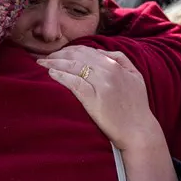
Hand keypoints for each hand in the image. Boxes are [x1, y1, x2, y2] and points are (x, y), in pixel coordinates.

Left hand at [37, 45, 160, 150]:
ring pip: (73, 67)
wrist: (139, 130)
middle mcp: (108, 71)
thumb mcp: (135, 76)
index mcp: (115, 64)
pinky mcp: (94, 99)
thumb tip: (101, 52)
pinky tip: (51, 74)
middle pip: (76, 56)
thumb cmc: (137, 106)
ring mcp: (101, 84)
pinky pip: (73, 83)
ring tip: (42, 64)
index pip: (86, 50)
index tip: (57, 53)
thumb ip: (121, 60)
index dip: (69, 50)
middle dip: (57, 55)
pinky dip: (60, 76)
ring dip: (54, 63)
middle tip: (44, 58)